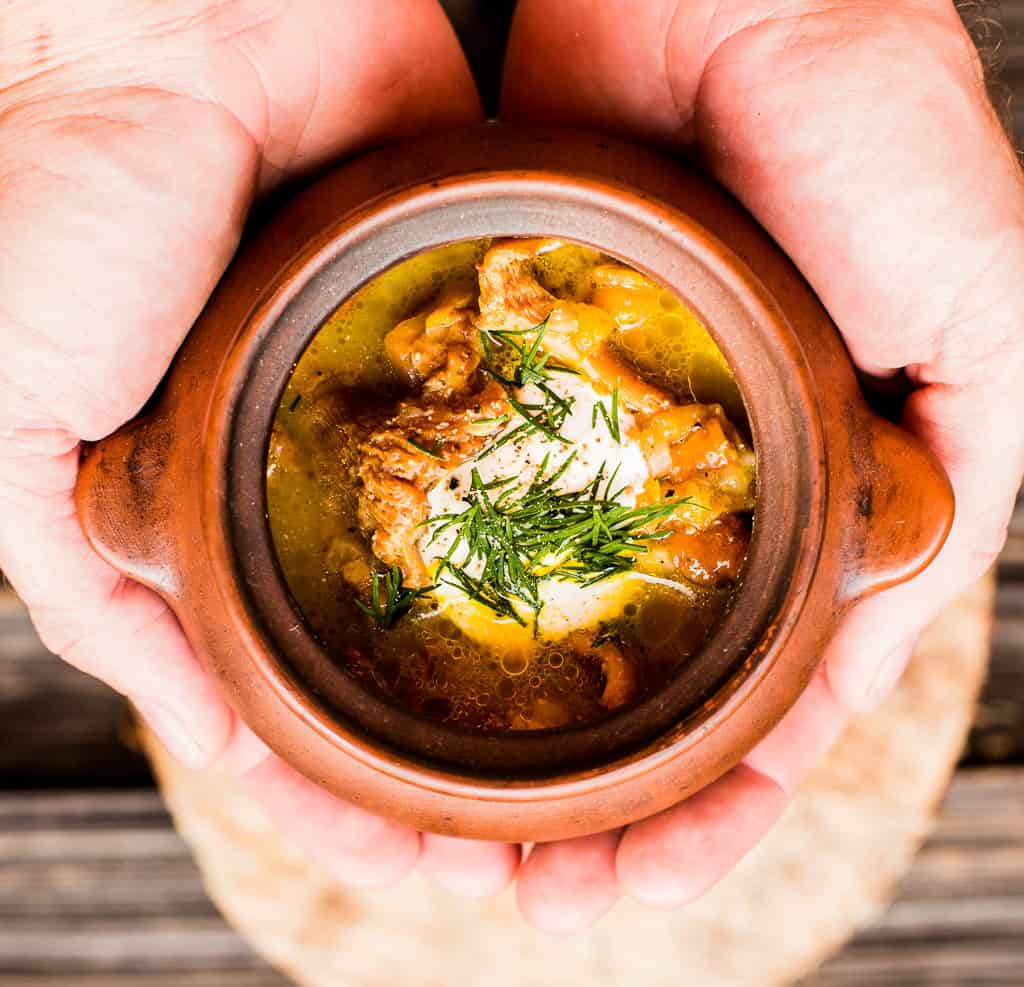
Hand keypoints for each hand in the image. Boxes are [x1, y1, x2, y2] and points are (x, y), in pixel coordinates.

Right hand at [0, 0, 520, 897]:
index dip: (339, 805)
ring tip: (591, 792)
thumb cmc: (65, 213)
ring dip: (531, 696)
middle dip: (455, 780)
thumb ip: (80, 571)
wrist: (176, 35)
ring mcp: (412, 423)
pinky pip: (547, 462)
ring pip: (489, 587)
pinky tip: (614, 619)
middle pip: (405, 665)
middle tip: (527, 868)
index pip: (288, 707)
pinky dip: (572, 547)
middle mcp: (325, 488)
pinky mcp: (483, 346)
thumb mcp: (17, 423)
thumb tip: (186, 708)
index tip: (410, 868)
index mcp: (219, 527)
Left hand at [502, 0, 1023, 929]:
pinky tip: (425, 701)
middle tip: (543, 903)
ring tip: (473, 857)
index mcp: (827, 507)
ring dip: (532, 752)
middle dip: (614, 811)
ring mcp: (609, 451)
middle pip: (659, 694)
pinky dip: (465, 625)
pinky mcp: (523, 394)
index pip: (779, 702)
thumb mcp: (978, 311)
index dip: (728, 807)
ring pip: (565, 637)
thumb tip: (888, 621)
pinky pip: (487, 530)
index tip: (657, 881)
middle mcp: (713, 494)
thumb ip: (948, 477)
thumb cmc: (872, 131)